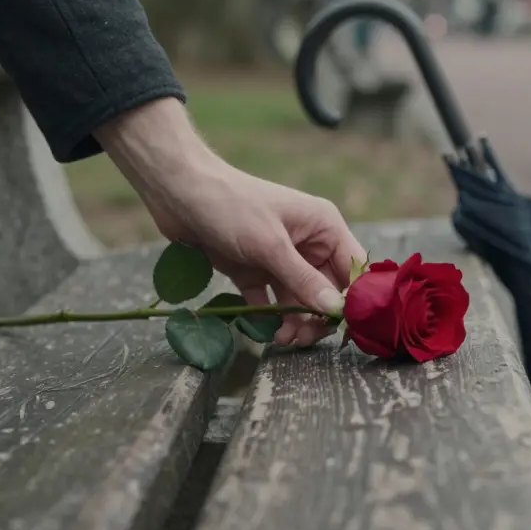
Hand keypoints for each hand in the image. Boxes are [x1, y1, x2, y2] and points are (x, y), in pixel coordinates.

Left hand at [95, 98, 366, 346]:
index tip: (342, 328)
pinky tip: (262, 331)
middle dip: (317, 317)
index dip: (351, 298)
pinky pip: (269, 302)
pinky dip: (268, 318)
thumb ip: (303, 280)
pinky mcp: (253, 271)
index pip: (353, 268)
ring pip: (298, 301)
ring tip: (280, 338)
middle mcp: (306, 243)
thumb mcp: (269, 245)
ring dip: (293, 322)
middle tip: (301, 338)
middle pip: (326, 290)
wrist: (177, 192)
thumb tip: (334, 310)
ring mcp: (279, 258)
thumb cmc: (230, 206)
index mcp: (322, 227)